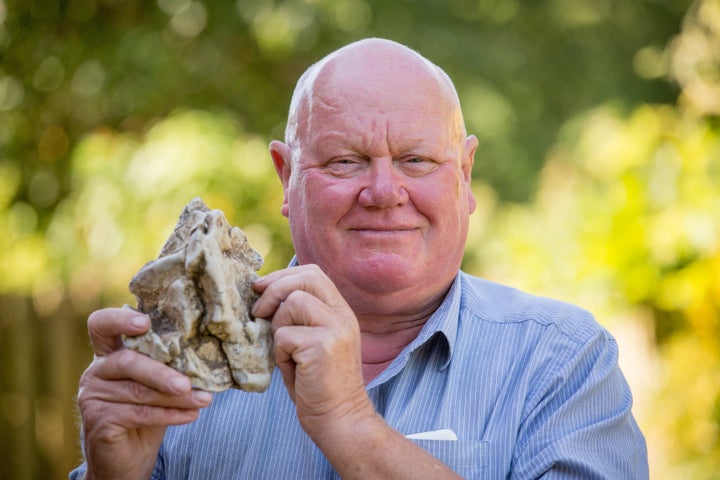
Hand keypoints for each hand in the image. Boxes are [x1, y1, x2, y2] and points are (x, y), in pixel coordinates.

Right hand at [77, 307, 212, 479]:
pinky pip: (139, 413)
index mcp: (110, 353)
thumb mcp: (158, 384)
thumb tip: (206, 353)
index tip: (145, 322)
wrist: (128, 458)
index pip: (102, 324)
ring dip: (175, 397)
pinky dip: (169, 414)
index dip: (119, 319)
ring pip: (138, 391)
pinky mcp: (97, 419)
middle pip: (127, 361)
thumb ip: (167, 365)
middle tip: (187, 383)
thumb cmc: (147, 412)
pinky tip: (192, 415)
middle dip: (161, 372)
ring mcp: (92, 395)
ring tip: (204, 399)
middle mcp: (96, 370)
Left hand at [252, 264, 375, 441]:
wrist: (339, 419)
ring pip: (292, 303)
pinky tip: (292, 368)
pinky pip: (284, 335)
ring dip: (278, 327)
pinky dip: (280, 353)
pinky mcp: (323, 346)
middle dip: (274, 289)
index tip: (260, 289)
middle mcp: (343, 315)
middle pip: (305, 278)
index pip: (313, 273)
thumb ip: (298, 317)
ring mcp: (336, 329)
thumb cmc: (317, 383)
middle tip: (258, 312)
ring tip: (286, 352)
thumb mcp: (312, 341)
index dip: (282, 276)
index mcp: (341, 311)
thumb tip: (262, 294)